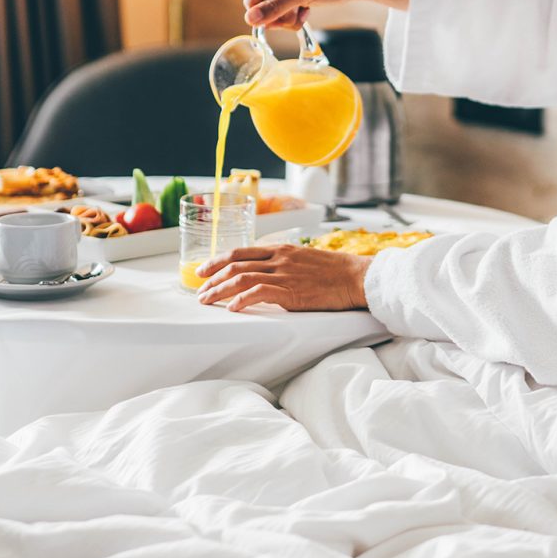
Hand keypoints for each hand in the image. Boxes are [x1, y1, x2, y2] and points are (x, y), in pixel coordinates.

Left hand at [195, 243, 371, 312]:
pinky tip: (233, 308)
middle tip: (200, 290)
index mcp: (282, 249)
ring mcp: (284, 274)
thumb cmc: (336, 271)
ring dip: (220, 290)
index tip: (204, 271)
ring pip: (241, 278)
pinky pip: (259, 293)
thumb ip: (285, 263)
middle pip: (235, 264)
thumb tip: (268, 273)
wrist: (356, 277)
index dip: (218, 261)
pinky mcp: (291, 291)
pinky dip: (242, 300)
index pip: (241, 252)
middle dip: (212, 278)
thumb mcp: (306, 259)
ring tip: (207, 301)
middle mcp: (279, 258)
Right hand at [243, 0, 409, 29]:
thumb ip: (276, 7)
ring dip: (288, 19)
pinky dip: (294, 17)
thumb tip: (250, 19)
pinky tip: (307, 11)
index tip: (282, 21)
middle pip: (262, 8)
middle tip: (297, 15)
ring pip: (273, 13)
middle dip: (278, 18)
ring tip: (305, 12)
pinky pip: (284, 12)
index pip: (252, 1)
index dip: (263, 16)